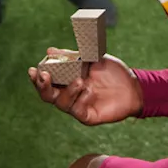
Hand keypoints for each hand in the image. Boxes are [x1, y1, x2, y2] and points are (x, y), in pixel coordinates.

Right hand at [28, 50, 142, 125]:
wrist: (134, 86)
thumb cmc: (112, 72)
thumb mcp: (91, 59)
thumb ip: (71, 56)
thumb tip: (50, 50)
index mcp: (66, 81)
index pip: (47, 81)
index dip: (37, 77)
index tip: (33, 69)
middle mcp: (69, 95)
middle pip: (47, 95)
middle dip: (42, 86)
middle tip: (44, 76)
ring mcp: (78, 106)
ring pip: (61, 103)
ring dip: (67, 91)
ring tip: (80, 81)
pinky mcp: (88, 116)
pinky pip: (77, 111)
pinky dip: (81, 100)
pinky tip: (90, 92)